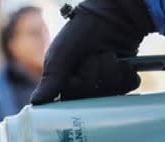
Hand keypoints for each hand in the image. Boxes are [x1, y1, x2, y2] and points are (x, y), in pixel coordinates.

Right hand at [31, 0, 155, 103]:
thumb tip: (35, 102)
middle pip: (92, 97)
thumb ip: (51, 80)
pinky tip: (122, 61)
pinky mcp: (126, 81)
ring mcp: (107, 87)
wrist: (111, 15)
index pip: (70, 102)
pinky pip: (129, 86)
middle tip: (92, 57)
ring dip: (111, 69)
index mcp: (65, 86)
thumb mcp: (61, 54)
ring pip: (112, 91)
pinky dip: (127, 71)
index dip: (76, 88)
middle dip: (93, 73)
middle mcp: (85, 90)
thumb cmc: (81, 31)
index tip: (75, 76)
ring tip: (107, 55)